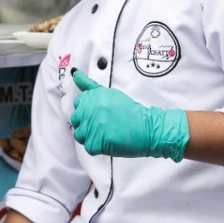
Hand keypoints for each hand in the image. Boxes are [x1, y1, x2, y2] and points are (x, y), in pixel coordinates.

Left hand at [70, 70, 189, 161]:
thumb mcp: (109, 94)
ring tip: (106, 133)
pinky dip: (98, 148)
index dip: (88, 111)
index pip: (78, 105)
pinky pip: (89, 147)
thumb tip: (75, 74)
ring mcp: (93, 126)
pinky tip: (109, 141)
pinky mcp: (97, 142)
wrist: (148, 128)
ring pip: (80, 135)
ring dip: (91, 137)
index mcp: (93, 96)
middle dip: (87, 124)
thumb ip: (89, 85)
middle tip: (105, 125)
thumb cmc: (130, 112)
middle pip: (76, 120)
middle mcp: (91, 109)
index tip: (100, 113)